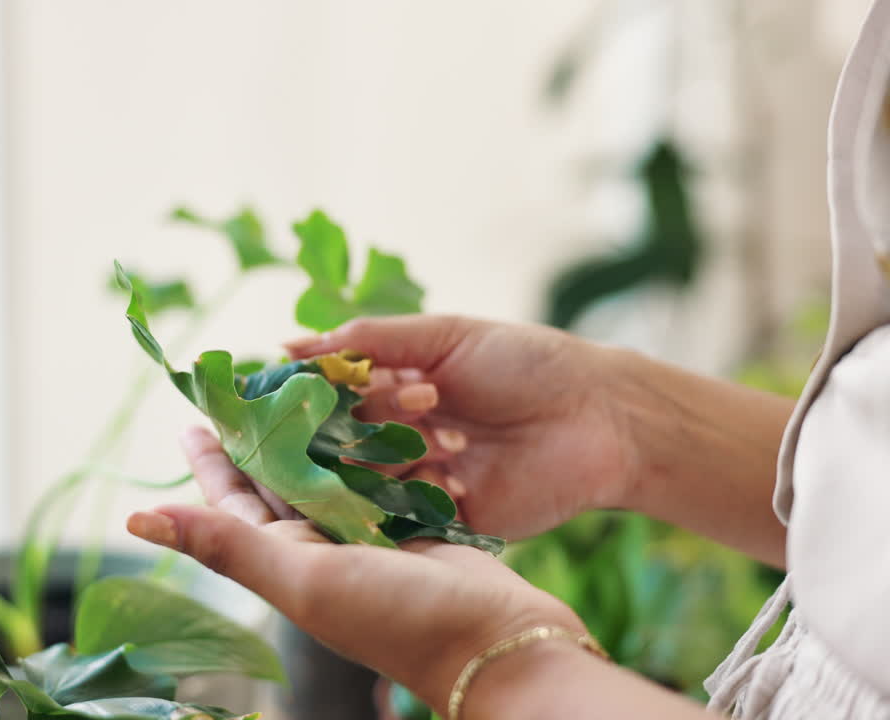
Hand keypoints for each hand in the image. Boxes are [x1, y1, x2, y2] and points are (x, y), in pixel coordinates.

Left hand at [126, 428, 583, 714]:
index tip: (192, 417)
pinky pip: (375, 473)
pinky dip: (365, 442)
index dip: (210, 463)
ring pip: (326, 472)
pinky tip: (359, 408)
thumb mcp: (300, 578)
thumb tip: (136, 520)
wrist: (494, 639)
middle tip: (241, 385)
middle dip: (256, 437)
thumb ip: (223, 544)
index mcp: (286, 562)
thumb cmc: (394, 616)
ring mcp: (367, 535)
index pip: (232, 504)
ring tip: (297, 384)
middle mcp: (320, 548)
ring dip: (312, 432)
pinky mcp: (410, 522)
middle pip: (276, 482)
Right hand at [284, 315, 635, 539]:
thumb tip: (290, 344)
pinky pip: (402, 515)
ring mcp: (419, 477)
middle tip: (418, 401)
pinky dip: (417, 492)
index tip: (304, 388)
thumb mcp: (445, 336)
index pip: (331, 395)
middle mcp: (398, 434)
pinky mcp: (443, 518)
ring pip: (366, 478)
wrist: (601, 418)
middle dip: (368, 420)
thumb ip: (369, 339)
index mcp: (394, 387)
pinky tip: (452, 472)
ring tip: (452, 435)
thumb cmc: (527, 363)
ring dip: (398, 453)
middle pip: (342, 439)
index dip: (318, 392)